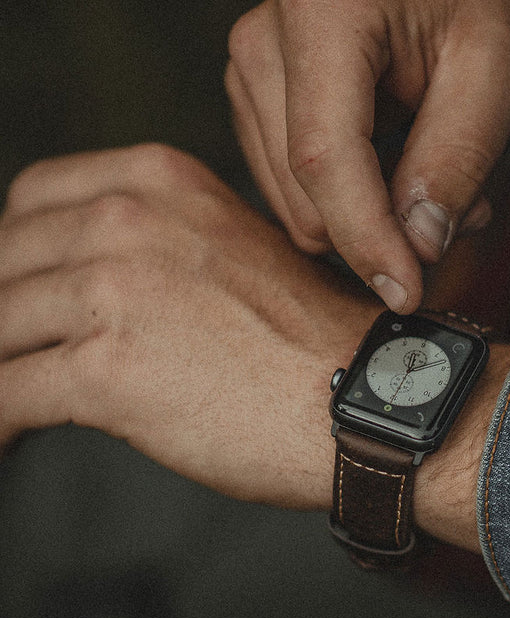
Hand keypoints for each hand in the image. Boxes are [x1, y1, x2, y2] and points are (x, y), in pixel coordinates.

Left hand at [0, 144, 372, 506]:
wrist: (366, 395)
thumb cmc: (309, 339)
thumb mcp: (230, 246)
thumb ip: (156, 245)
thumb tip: (83, 285)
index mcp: (157, 181)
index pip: (31, 198)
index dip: (15, 253)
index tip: (19, 293)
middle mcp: (125, 221)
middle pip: (3, 262)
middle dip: (2, 316)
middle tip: (13, 352)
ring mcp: (111, 291)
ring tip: (5, 402)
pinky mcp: (105, 370)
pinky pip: (6, 393)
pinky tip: (4, 436)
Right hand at [225, 0, 509, 313]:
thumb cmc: (480, 0)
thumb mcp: (500, 67)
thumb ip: (457, 158)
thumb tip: (417, 248)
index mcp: (322, 11)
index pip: (325, 156)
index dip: (366, 238)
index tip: (407, 294)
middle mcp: (262, 40)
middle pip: (306, 191)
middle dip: (382, 228)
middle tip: (462, 209)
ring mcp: (248, 74)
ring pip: (297, 206)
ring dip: (372, 218)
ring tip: (435, 175)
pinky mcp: (253, 106)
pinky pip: (294, 194)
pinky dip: (352, 204)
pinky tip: (398, 169)